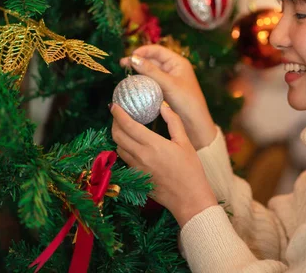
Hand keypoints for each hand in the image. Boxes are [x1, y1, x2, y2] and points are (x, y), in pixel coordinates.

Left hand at [111, 103, 217, 226]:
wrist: (189, 199)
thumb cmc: (191, 170)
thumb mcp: (185, 142)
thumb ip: (173, 122)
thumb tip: (163, 106)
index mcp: (153, 145)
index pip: (128, 125)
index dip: (118, 113)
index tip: (114, 104)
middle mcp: (140, 156)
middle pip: (117, 136)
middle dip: (114, 123)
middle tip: (118, 115)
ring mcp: (136, 168)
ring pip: (119, 148)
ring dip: (118, 136)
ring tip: (125, 129)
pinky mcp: (137, 178)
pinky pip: (125, 159)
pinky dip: (124, 149)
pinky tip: (133, 146)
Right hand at [121, 45, 216, 149]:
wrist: (195, 123)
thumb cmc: (186, 101)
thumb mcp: (168, 84)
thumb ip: (150, 71)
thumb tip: (133, 58)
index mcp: (177, 62)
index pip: (158, 51)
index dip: (143, 51)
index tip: (130, 56)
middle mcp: (173, 68)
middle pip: (152, 60)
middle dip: (138, 61)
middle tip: (122, 64)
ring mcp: (169, 79)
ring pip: (151, 71)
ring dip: (139, 71)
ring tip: (125, 73)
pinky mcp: (165, 90)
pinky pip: (151, 82)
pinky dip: (143, 82)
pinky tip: (133, 84)